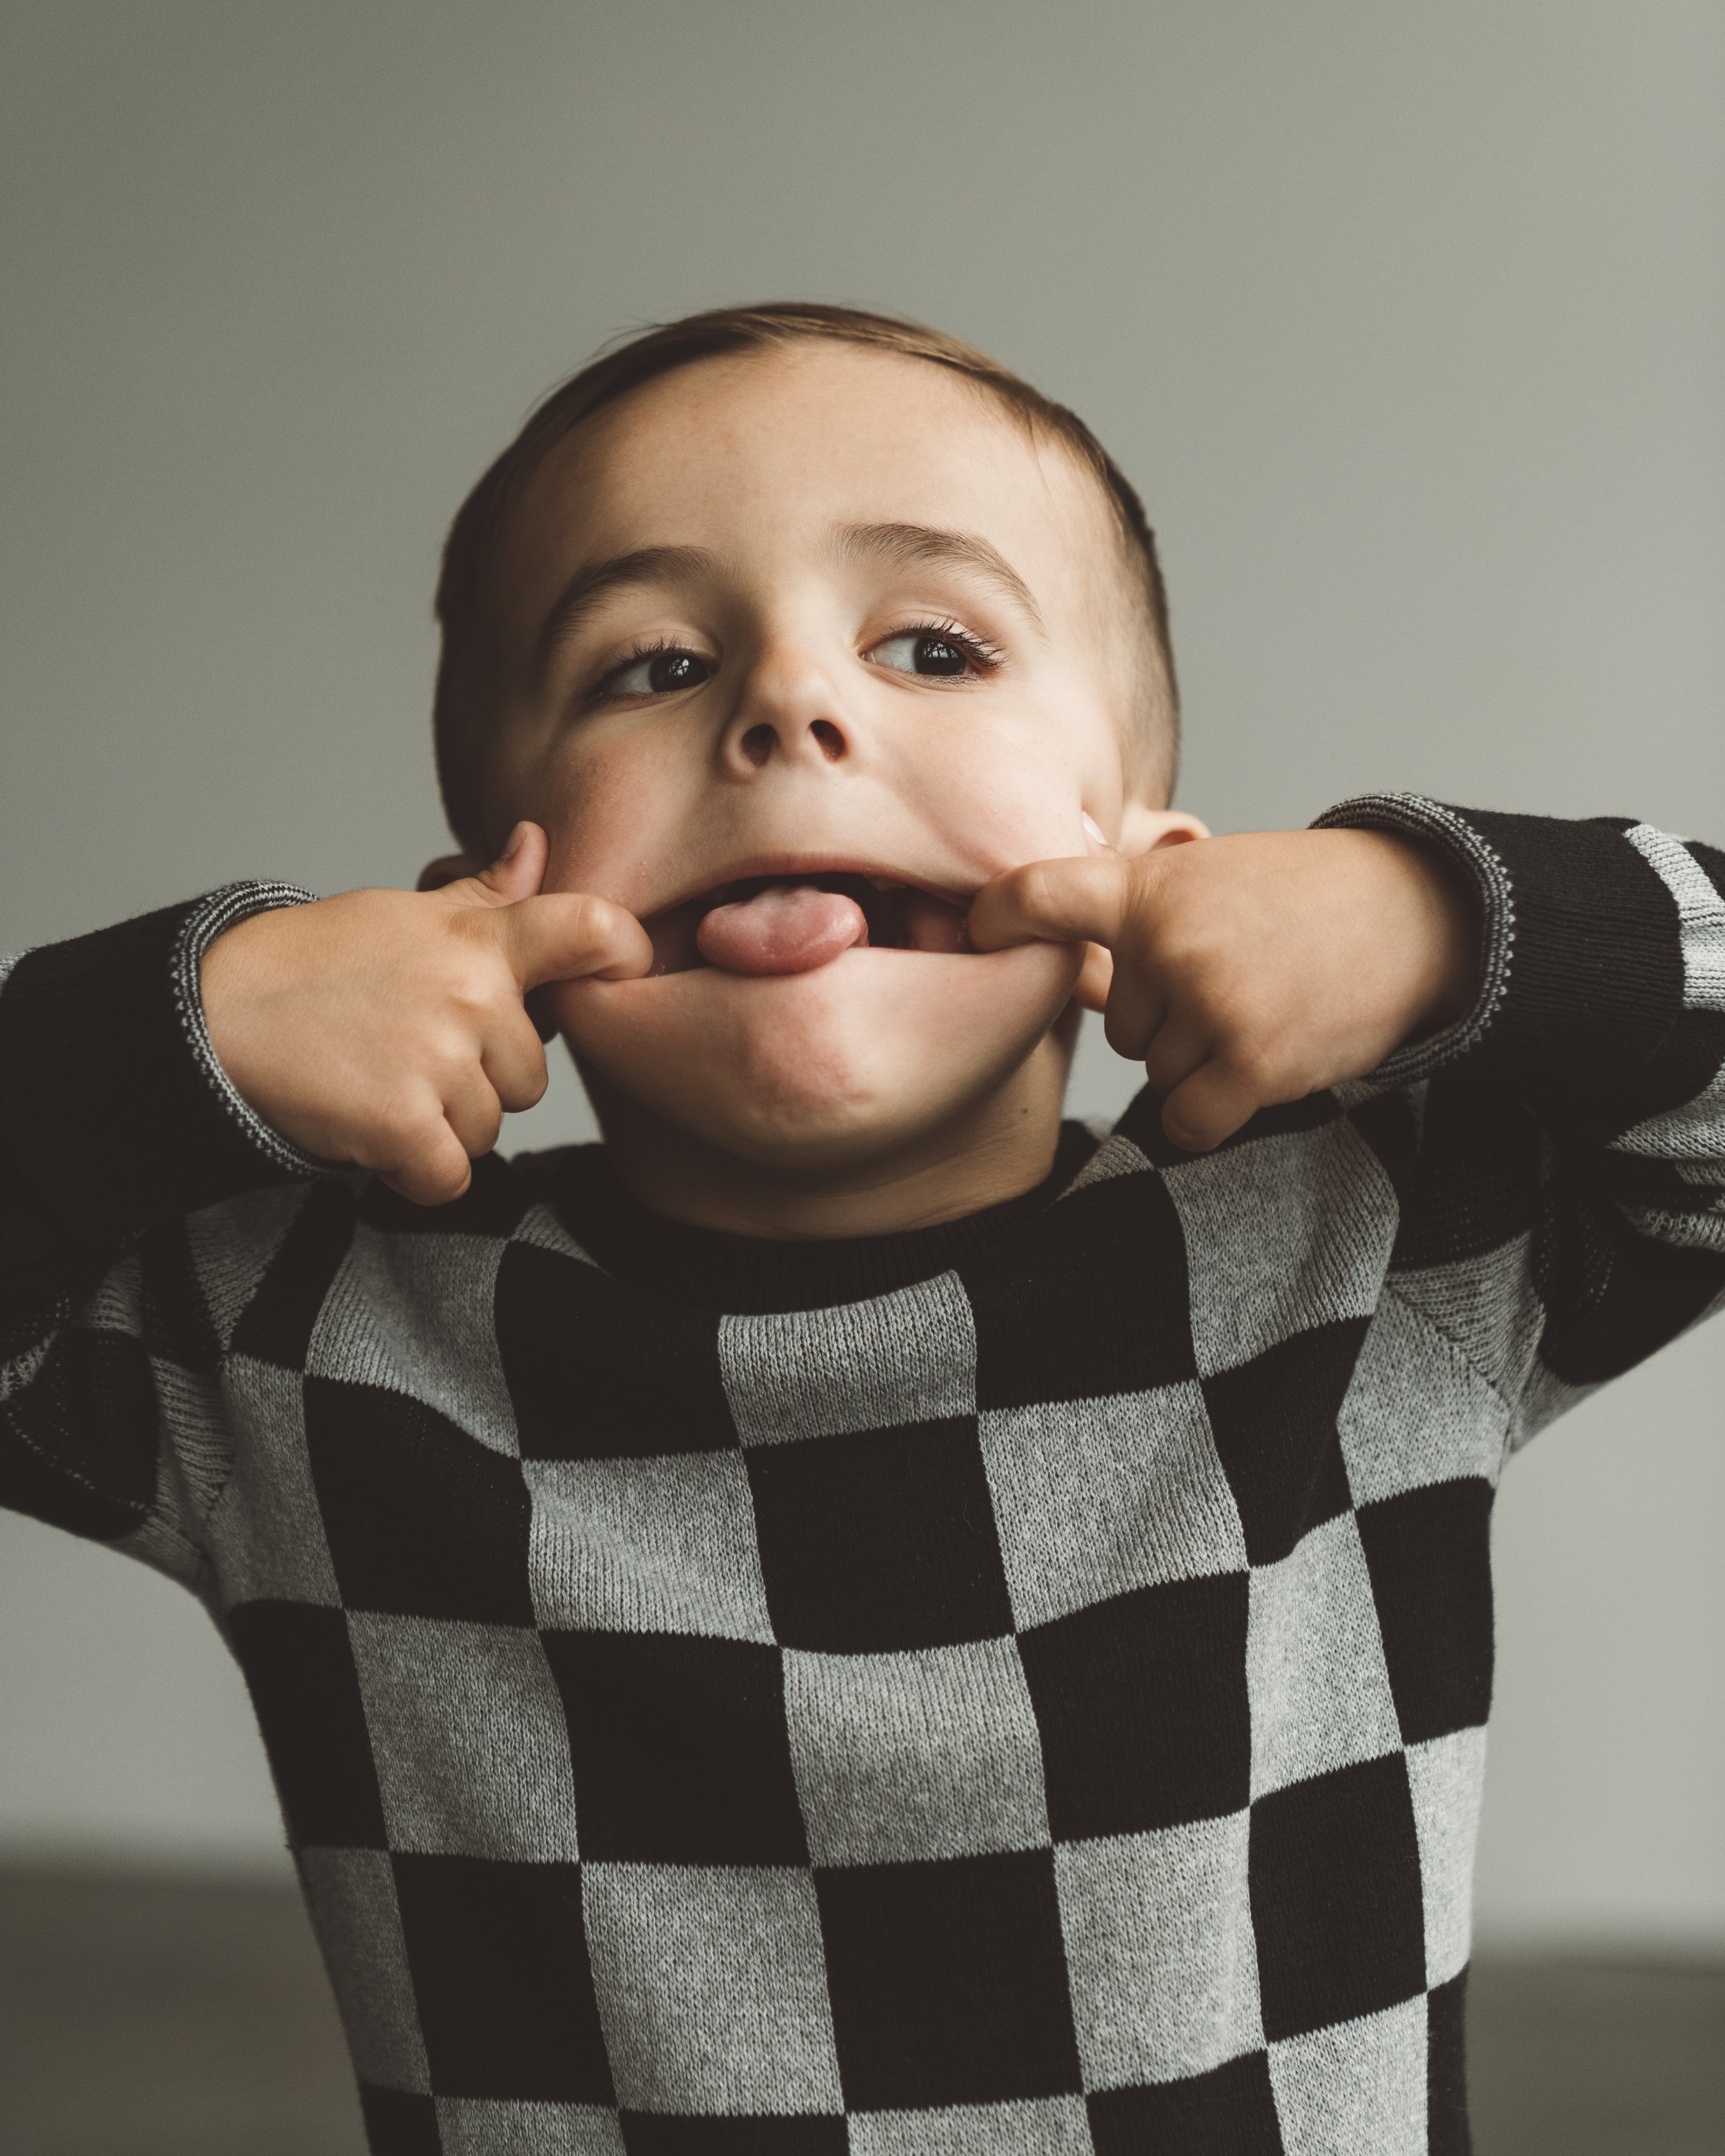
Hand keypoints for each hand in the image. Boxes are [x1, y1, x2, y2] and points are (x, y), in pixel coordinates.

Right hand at [202, 822, 651, 1202]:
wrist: (213, 1014)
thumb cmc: (312, 965)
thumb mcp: (400, 916)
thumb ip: (484, 898)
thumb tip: (537, 844)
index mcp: (479, 938)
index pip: (592, 928)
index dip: (624, 950)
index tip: (624, 966)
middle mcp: (473, 997)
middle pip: (529, 1073)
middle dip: (478, 1080)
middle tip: (407, 1053)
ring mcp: (442, 1063)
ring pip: (490, 1127)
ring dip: (442, 1126)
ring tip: (380, 1083)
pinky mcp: (407, 1126)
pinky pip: (452, 1177)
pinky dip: (416, 1173)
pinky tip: (376, 1134)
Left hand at [968, 826, 1476, 1151]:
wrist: (1410, 915)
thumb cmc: (1297, 897)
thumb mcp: (1204, 872)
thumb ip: (1129, 906)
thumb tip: (1024, 929)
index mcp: (1148, 888)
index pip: (1040, 896)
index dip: (995, 917)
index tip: (975, 931)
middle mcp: (1168, 945)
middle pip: (1122, 1024)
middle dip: (1169, 1015)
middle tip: (1236, 974)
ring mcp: (1208, 1005)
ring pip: (1157, 1070)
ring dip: (1201, 1059)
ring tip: (1262, 1006)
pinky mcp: (1249, 1063)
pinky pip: (1188, 1120)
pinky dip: (1211, 1111)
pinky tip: (1251, 1071)